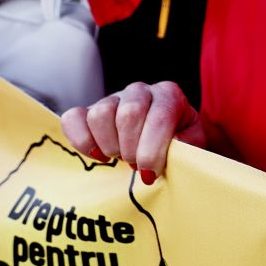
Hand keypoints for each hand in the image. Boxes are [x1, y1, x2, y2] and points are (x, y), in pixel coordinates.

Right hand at [60, 81, 207, 182]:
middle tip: (136, 165)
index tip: (150, 174)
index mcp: (169, 95)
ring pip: (101, 113)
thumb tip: (173, 145)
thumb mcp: (192, 146)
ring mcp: (113, 98)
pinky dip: (82, 140)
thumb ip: (187, 145)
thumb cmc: (179, 144)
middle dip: (131, 149)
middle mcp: (140, 90)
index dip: (152, 150)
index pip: (159, 117)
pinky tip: (98, 155)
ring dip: (110, 145)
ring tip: (120, 157)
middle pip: (128, 114)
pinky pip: (74, 118)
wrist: (165, 140)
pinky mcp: (89, 110)